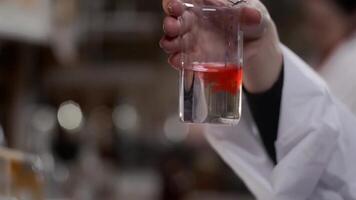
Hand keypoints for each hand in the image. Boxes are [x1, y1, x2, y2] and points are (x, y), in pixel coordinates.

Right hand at [160, 0, 282, 92]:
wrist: (257, 47)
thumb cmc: (253, 22)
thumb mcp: (255, 15)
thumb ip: (251, 14)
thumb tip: (253, 15)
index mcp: (203, 5)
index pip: (182, 1)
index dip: (173, 2)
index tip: (174, 5)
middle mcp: (194, 21)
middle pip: (174, 20)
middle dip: (170, 23)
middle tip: (172, 26)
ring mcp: (193, 41)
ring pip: (174, 40)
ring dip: (170, 43)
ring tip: (172, 46)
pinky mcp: (197, 59)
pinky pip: (183, 59)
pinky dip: (178, 61)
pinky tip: (177, 61)